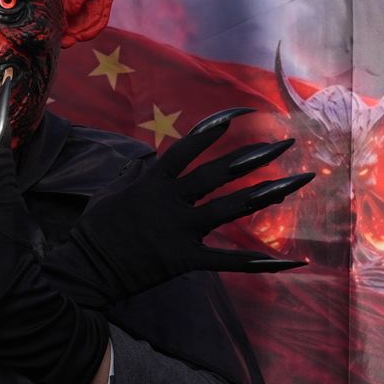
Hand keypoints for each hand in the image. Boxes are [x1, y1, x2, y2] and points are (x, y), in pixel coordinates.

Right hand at [42, 108, 309, 307]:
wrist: (87, 269)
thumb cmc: (96, 228)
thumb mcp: (110, 191)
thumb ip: (135, 173)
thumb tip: (149, 158)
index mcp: (152, 182)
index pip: (186, 149)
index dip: (212, 131)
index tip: (239, 115)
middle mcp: (170, 201)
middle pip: (218, 174)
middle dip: (254, 156)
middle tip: (285, 143)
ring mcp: (180, 230)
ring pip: (230, 208)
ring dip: (266, 194)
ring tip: (296, 181)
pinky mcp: (186, 260)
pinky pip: (230, 262)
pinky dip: (261, 262)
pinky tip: (291, 260)